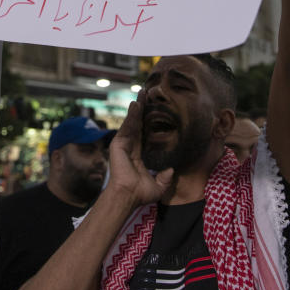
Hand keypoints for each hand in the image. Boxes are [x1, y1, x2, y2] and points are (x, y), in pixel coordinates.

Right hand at [107, 89, 172, 206]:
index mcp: (138, 155)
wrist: (128, 196)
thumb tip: (172, 169)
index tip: (155, 109)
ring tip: (142, 93)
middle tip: (147, 93)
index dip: (149, 122)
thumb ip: (165, 177)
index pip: (144, 134)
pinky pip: (127, 126)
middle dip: (142, 108)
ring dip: (137, 107)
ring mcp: (123, 144)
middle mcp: (130, 147)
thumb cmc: (140, 194)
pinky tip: (136, 104)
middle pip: (138, 123)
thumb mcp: (158, 186)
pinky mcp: (118, 144)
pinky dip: (131, 115)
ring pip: (132, 122)